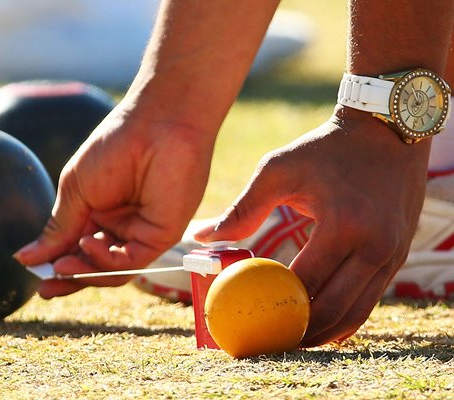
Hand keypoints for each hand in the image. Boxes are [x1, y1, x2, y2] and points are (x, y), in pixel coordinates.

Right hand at [14, 101, 215, 297]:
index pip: (75, 248)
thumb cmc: (113, 147)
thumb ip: (57, 229)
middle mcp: (120, 226)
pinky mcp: (160, 235)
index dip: (56, 264)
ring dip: (85, 273)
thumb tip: (25, 258)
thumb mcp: (76, 190)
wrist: (155, 126)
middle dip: (69, 278)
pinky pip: (130, 261)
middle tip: (46, 289)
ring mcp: (141, 232)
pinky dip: (106, 260)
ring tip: (62, 266)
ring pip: (111, 269)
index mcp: (98, 212)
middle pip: (93, 265)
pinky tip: (88, 245)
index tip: (34, 274)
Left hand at [195, 106, 430, 346]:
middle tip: (267, 341)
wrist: (385, 132)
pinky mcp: (397, 257)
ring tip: (289, 340)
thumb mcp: (278, 169)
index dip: (274, 307)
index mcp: (342, 224)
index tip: (248, 320)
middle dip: (297, 333)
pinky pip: (368, 300)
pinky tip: (318, 324)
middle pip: (332, 309)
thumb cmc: (325, 149)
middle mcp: (374, 246)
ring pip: (355, 314)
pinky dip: (343, 318)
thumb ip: (242, 208)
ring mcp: (391, 255)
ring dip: (321, 333)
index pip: (303, 282)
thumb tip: (203, 238)